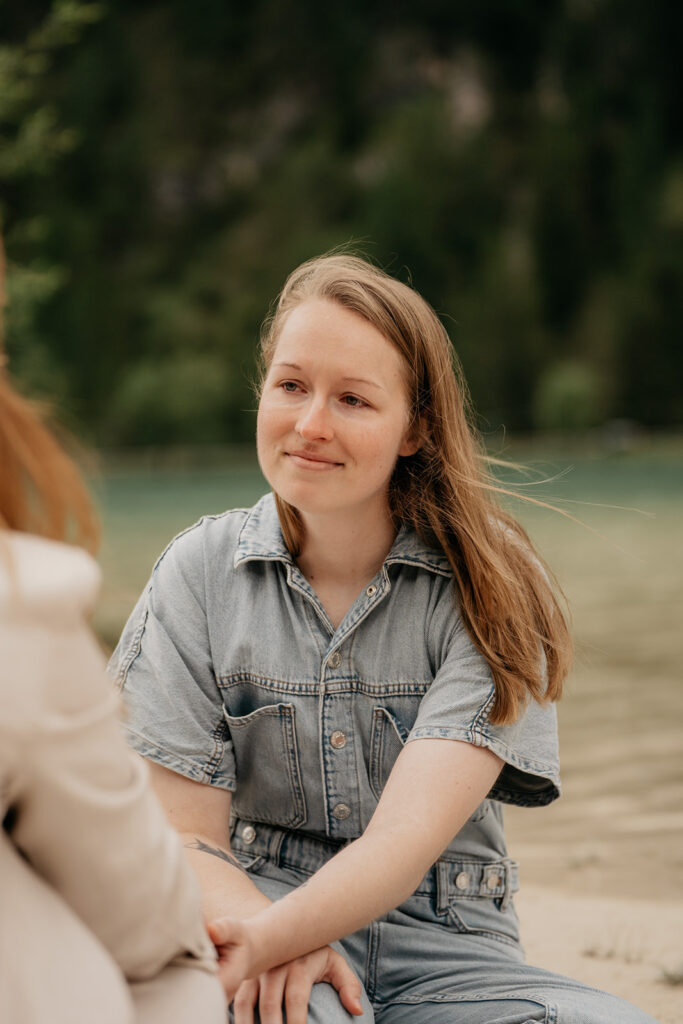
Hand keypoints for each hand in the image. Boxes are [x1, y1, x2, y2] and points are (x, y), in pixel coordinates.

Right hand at [208, 918, 362, 1022]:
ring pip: (247, 1004)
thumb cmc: (313, 954)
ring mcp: (257, 972)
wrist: (285, 928)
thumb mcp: (334, 963)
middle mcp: (275, 968)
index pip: (296, 999)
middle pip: (270, 1005)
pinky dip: (236, 1018)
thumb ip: (348, 985)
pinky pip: (235, 1000)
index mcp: (298, 966)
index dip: (296, 1022)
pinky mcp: (245, 978)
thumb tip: (357, 1010)